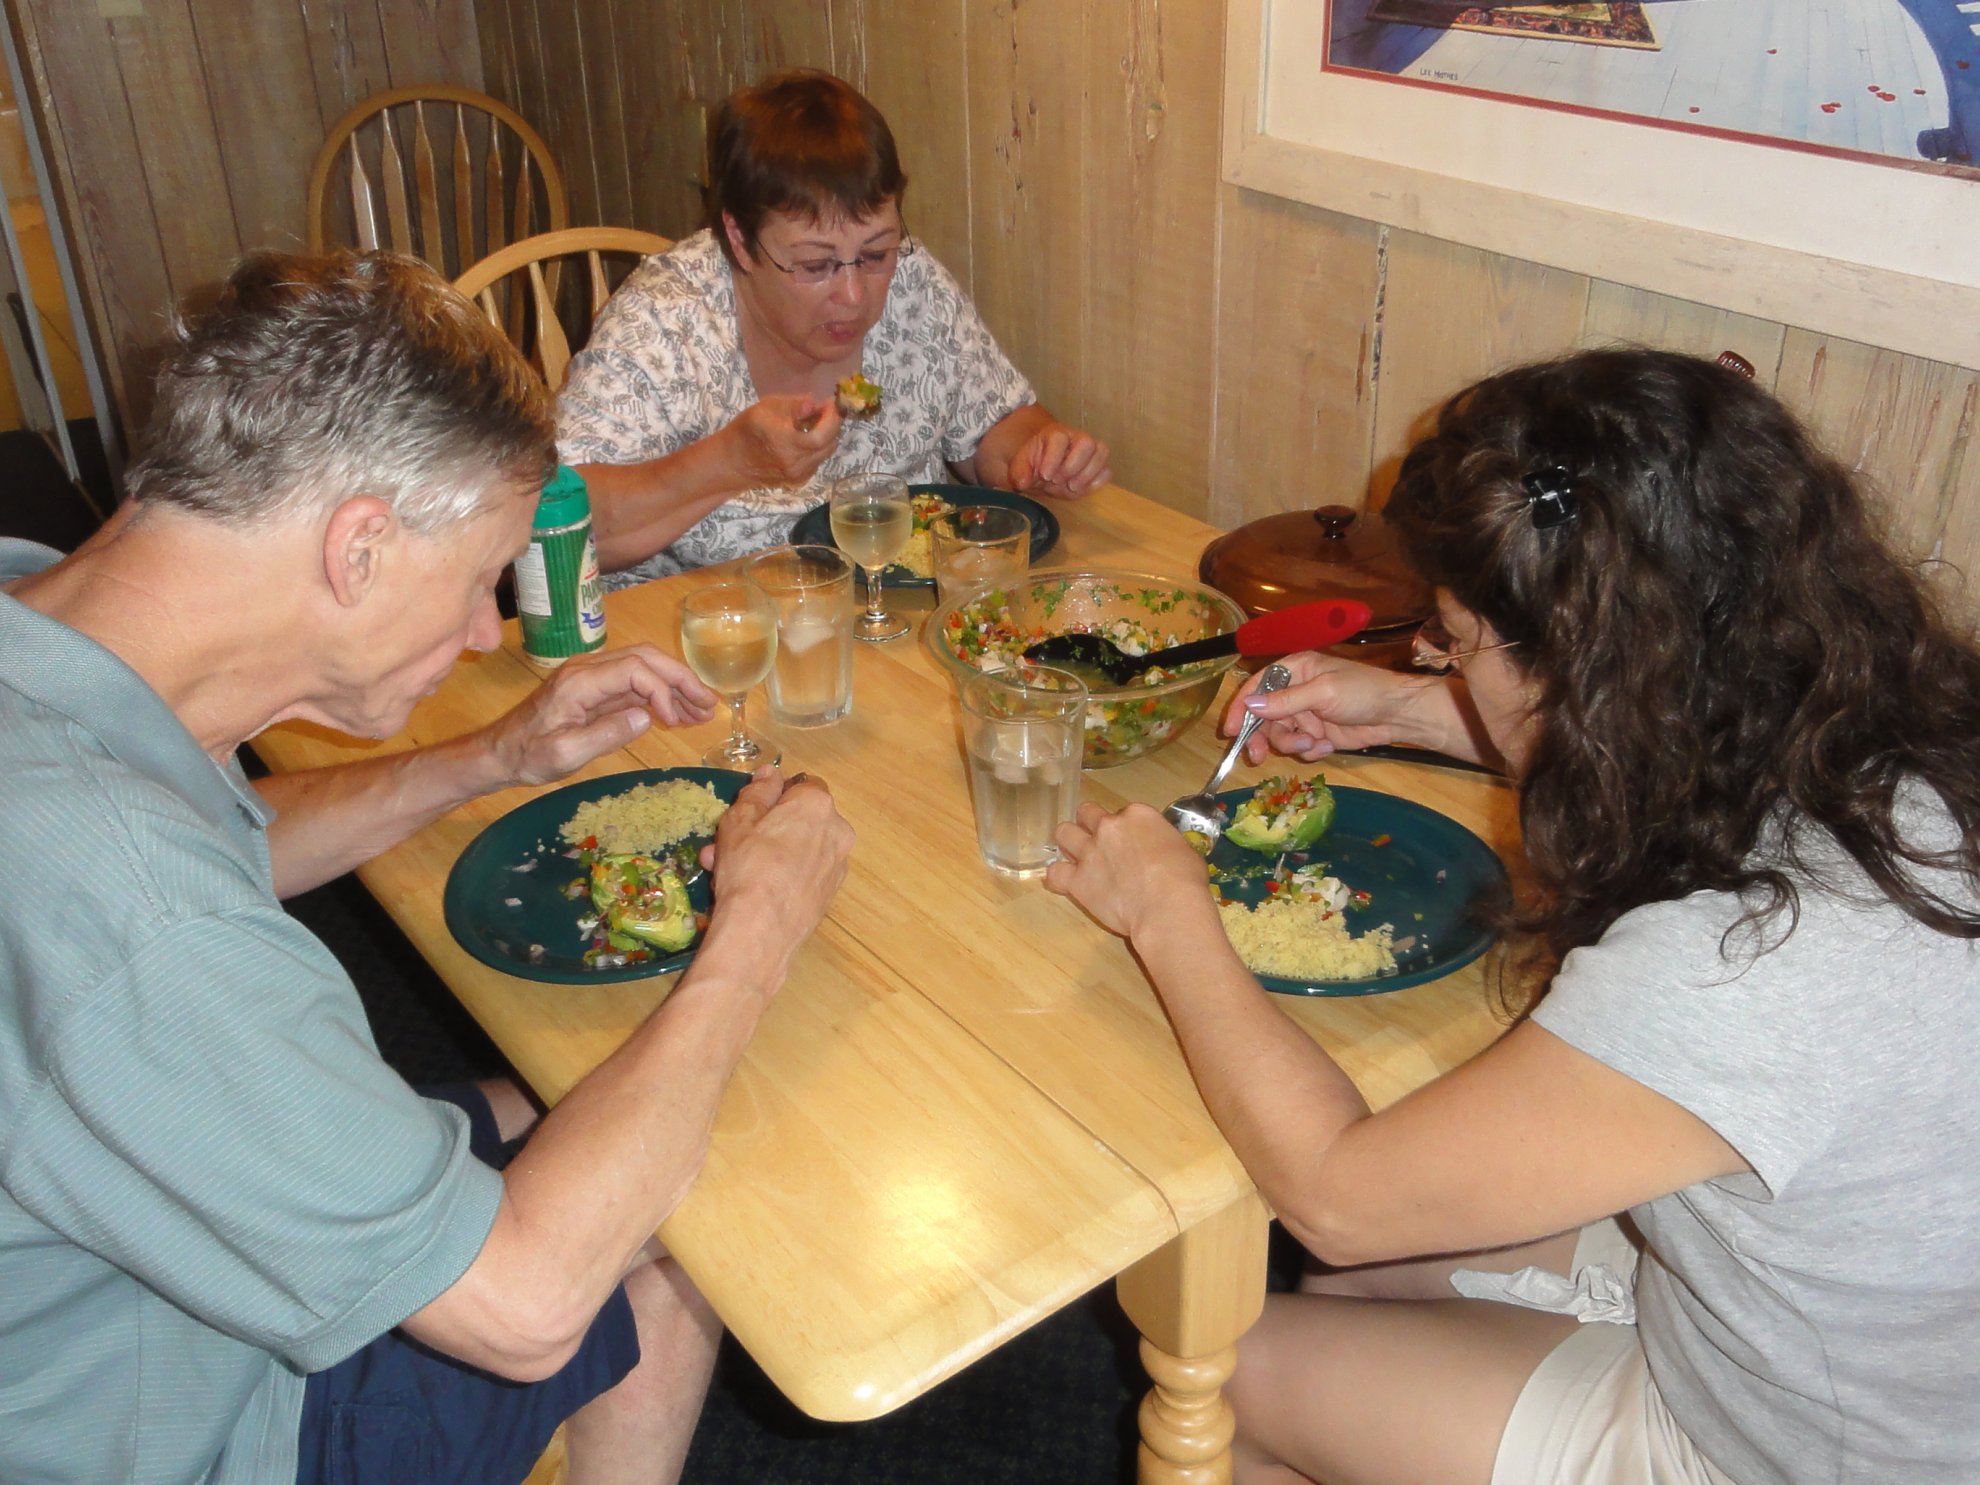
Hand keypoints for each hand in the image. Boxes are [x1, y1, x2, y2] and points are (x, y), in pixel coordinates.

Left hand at [483, 646, 718, 785]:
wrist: (501, 752)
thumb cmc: (528, 756)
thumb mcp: (564, 754)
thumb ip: (605, 734)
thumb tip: (646, 717)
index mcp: (580, 681)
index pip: (635, 669)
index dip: (661, 691)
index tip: (675, 721)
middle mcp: (588, 669)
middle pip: (645, 658)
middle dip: (680, 679)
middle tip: (708, 706)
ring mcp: (591, 675)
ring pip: (643, 666)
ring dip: (674, 685)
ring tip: (701, 711)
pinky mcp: (594, 687)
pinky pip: (634, 681)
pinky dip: (659, 694)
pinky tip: (677, 713)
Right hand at [701, 767, 854, 992]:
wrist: (761, 930)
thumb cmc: (747, 866)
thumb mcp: (739, 820)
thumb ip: (758, 792)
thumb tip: (770, 774)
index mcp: (817, 804)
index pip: (800, 784)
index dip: (774, 795)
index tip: (750, 811)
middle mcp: (838, 831)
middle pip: (800, 819)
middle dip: (766, 828)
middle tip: (728, 844)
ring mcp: (837, 865)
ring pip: (800, 849)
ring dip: (770, 853)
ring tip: (729, 870)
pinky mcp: (830, 894)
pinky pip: (805, 873)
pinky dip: (784, 875)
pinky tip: (755, 890)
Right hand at [728, 395, 840, 487]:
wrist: (733, 463)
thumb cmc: (745, 431)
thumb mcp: (764, 409)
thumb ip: (792, 406)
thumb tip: (813, 402)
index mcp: (784, 442)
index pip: (821, 435)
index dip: (832, 418)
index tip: (831, 403)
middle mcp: (794, 462)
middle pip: (829, 444)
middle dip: (832, 425)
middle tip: (826, 411)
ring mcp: (798, 475)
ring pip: (825, 453)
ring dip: (826, 436)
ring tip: (815, 423)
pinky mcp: (799, 481)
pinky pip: (817, 461)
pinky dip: (817, 448)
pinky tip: (805, 439)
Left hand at [1006, 421, 1110, 499]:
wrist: (1044, 472)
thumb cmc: (1034, 465)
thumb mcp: (1020, 468)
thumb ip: (1019, 472)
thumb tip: (1022, 482)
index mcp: (1055, 434)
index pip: (1060, 439)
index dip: (1053, 458)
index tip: (1045, 475)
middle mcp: (1076, 438)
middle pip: (1087, 443)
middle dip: (1073, 465)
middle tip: (1058, 480)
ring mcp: (1091, 452)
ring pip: (1102, 452)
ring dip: (1087, 473)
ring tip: (1071, 486)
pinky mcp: (1098, 467)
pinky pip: (1107, 471)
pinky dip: (1096, 482)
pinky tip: (1081, 489)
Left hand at [1045, 802, 1217, 942]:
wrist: (1167, 907)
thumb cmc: (1185, 880)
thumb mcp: (1183, 849)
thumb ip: (1163, 843)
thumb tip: (1161, 852)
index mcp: (1138, 815)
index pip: (1124, 812)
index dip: (1127, 828)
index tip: (1133, 843)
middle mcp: (1109, 827)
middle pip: (1088, 814)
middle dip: (1091, 824)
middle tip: (1100, 843)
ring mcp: (1089, 852)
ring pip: (1063, 833)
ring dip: (1068, 842)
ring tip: (1076, 855)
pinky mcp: (1077, 880)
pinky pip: (1055, 873)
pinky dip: (1058, 877)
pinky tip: (1066, 883)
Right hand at [1221, 652, 1437, 764]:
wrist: (1398, 715)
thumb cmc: (1363, 691)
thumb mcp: (1322, 693)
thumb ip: (1285, 701)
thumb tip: (1249, 704)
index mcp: (1295, 669)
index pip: (1257, 686)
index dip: (1241, 707)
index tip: (1230, 730)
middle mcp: (1296, 691)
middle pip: (1263, 716)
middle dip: (1262, 736)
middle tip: (1257, 756)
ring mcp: (1306, 714)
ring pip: (1280, 735)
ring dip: (1293, 744)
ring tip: (1313, 744)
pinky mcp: (1317, 735)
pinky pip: (1300, 748)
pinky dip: (1311, 751)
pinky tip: (1327, 747)